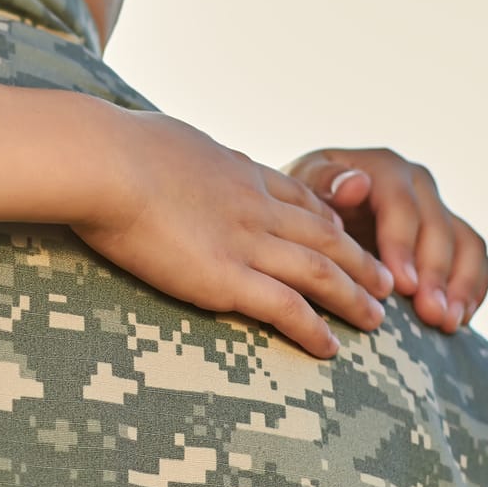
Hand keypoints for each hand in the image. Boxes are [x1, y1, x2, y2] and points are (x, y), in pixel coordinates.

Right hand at [75, 113, 395, 358]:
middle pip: (322, 235)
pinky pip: (285, 308)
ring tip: (377, 320)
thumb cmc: (111, 147)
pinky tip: (331, 348)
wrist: (104, 163)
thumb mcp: (160, 138)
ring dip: (353, 297)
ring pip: (319, 272)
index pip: (295, 195)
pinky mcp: (225, 278)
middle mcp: (252, 206)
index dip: (325, 216)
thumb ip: (176, 154)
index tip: (342, 231)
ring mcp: (244, 242)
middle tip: (384, 281)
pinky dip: (313, 328)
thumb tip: (163, 153)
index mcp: (234, 171)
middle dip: (358, 259)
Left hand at [286, 148, 487, 332]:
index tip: (402, 286)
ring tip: (446, 323)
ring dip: (460, 285)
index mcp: (382, 169)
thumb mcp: (300, 189)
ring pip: (465, 243)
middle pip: (438, 228)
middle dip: (436, 274)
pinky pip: (474, 259)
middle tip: (430, 315)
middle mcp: (417, 184)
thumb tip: (357, 182)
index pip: (401, 206)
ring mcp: (437, 208)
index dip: (404, 246)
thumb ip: (322, 184)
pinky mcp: (450, 235)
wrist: (311, 215)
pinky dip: (472, 288)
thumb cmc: (301, 204)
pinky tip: (459, 319)